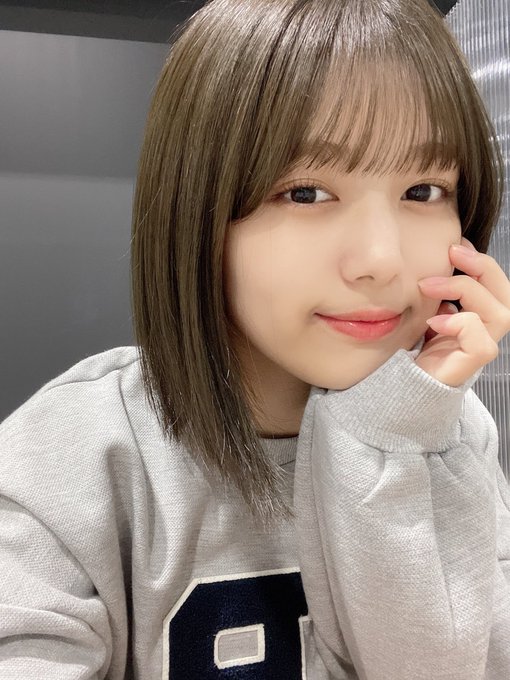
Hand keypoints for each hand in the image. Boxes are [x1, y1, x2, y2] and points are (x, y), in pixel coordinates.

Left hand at [416, 237, 509, 386]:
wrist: (401, 384)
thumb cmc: (413, 346)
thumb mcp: (427, 311)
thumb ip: (438, 293)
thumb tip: (437, 264)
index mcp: (478, 317)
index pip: (496, 286)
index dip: (481, 262)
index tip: (455, 245)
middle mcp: (485, 332)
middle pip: (507, 296)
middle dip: (482, 267)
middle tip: (452, 252)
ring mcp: (480, 349)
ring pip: (500, 314)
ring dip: (465, 290)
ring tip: (428, 286)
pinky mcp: (469, 366)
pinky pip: (481, 343)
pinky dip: (460, 324)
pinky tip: (433, 322)